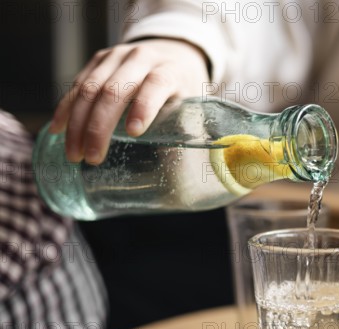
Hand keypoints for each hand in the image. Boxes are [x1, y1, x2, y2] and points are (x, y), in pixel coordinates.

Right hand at [50, 38, 209, 164]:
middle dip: (99, 127)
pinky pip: (76, 85)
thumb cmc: (183, 90)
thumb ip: (184, 134)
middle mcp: (141, 59)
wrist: (173, 53)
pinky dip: (66, 109)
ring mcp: (116, 57)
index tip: (134, 133)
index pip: (156, 85)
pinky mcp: (98, 61)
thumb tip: (175, 178)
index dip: (144, 107)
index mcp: (170, 71)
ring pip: (89, 88)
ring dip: (77, 124)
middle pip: (114, 90)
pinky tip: (58, 131)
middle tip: (92, 158)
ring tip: (73, 154)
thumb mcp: (193, 108)